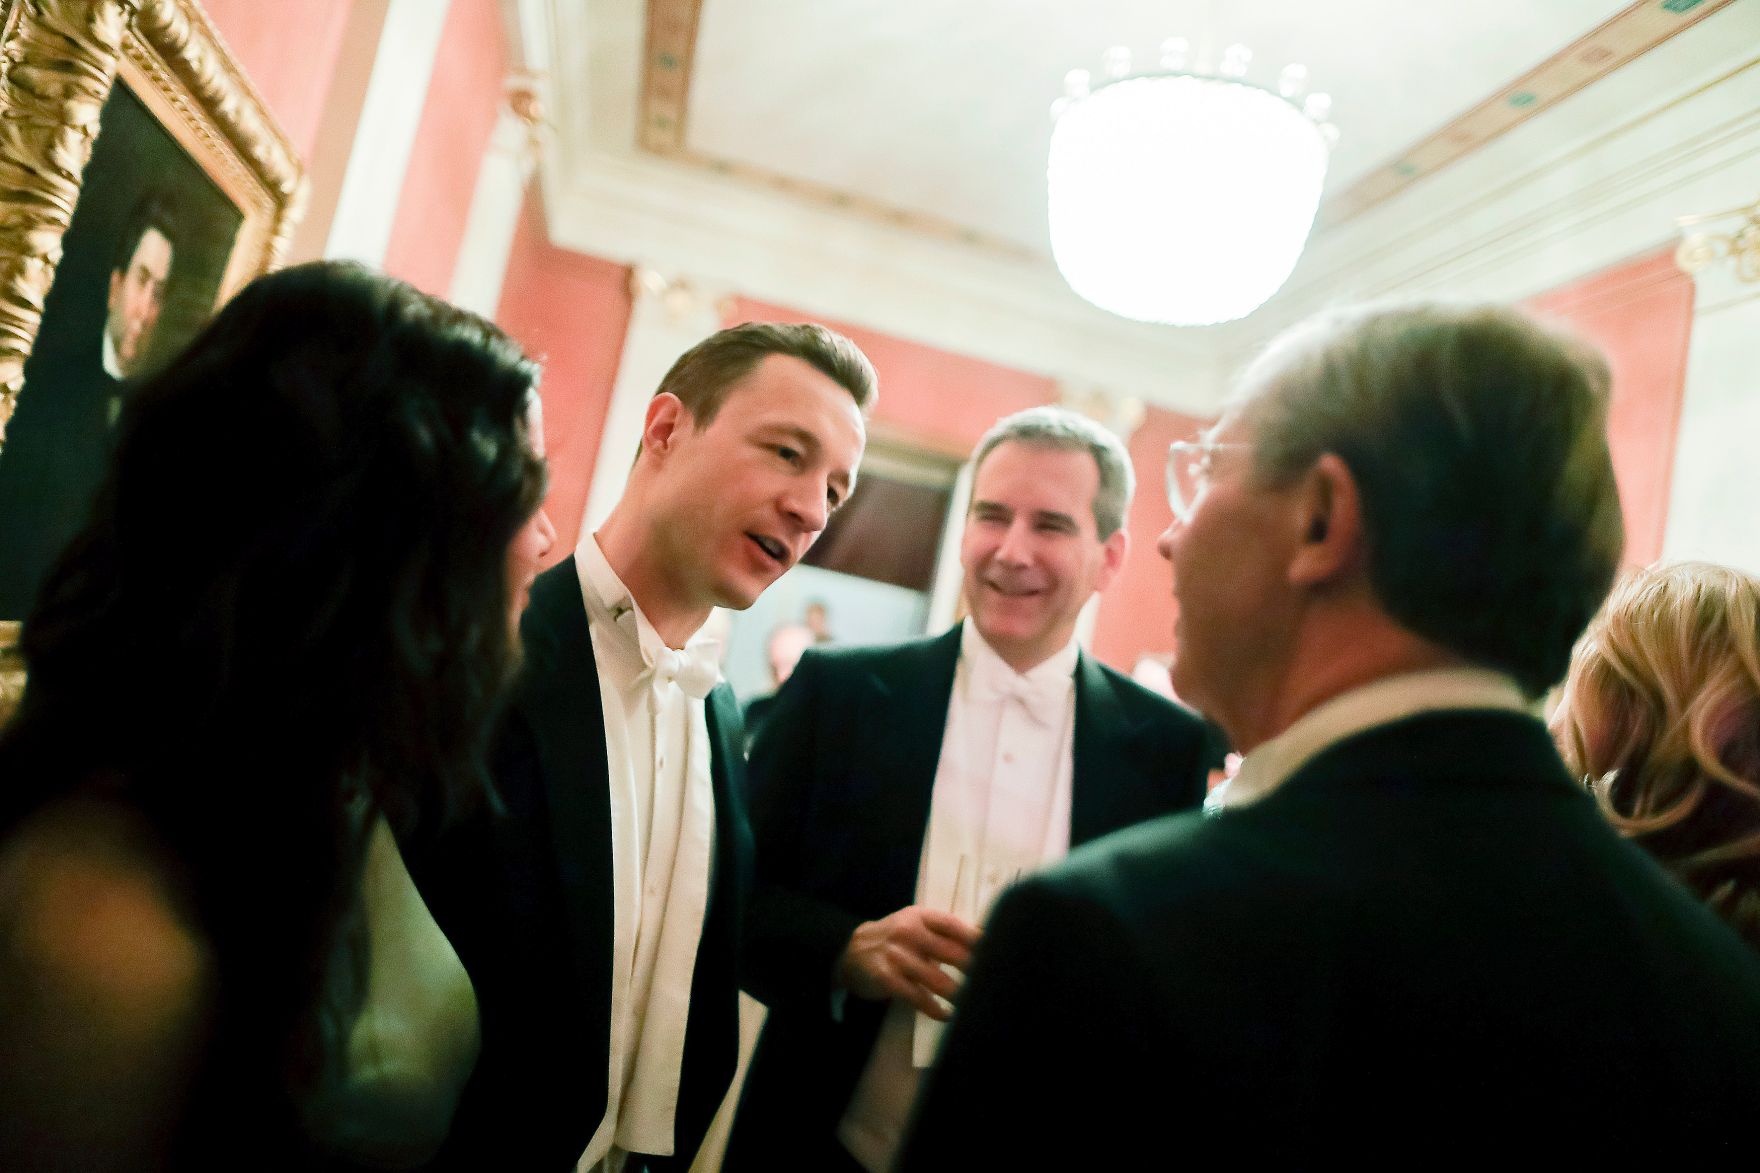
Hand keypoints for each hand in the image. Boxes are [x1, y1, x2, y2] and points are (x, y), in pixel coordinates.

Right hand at [836, 905, 981, 1020]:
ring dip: (959, 996)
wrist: (850, 952)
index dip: (978, 941)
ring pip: (938, 980)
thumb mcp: (915, 925)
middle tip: (991, 984)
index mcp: (920, 916)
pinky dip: (936, 1009)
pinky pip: (919, 998)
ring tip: (973, 1005)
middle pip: (952, 954)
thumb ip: (944, 933)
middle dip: (974, 971)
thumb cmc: (893, 939)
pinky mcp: (887, 979)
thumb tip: (985, 939)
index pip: (955, 927)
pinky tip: (946, 1015)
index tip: (999, 953)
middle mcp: (908, 932)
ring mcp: (897, 956)